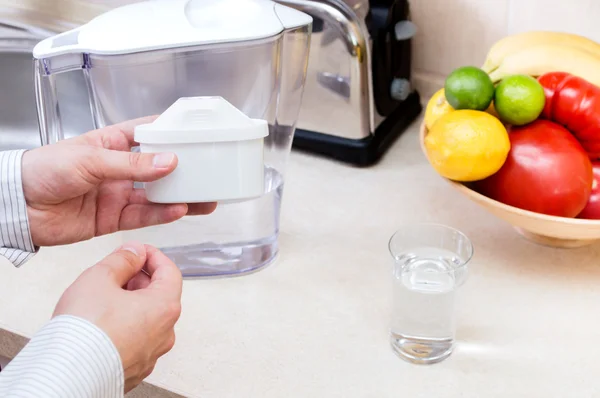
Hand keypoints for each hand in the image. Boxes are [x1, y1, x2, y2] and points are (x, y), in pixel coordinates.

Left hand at [21, 117, 216, 246]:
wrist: (17, 206)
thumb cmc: (44, 169)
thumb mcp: (90, 159)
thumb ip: (132, 164)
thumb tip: (169, 161)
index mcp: (112, 143)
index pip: (149, 133)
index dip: (173, 133)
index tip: (198, 134)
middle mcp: (119, 168)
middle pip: (159, 168)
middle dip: (185, 171)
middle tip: (211, 172)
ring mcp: (118, 194)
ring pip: (157, 196)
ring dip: (181, 197)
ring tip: (205, 198)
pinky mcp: (114, 218)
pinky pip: (144, 216)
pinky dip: (162, 214)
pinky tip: (179, 210)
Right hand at [53, 242, 182, 392]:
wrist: (66, 373)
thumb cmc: (84, 330)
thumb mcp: (100, 277)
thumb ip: (122, 259)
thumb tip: (134, 252)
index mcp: (165, 308)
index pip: (170, 272)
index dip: (152, 256)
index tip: (137, 251)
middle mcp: (164, 333)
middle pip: (160, 295)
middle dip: (139, 279)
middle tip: (115, 272)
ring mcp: (150, 354)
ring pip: (147, 319)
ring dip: (130, 303)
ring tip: (103, 298)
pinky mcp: (134, 369)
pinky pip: (135, 340)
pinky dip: (124, 326)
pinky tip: (101, 323)